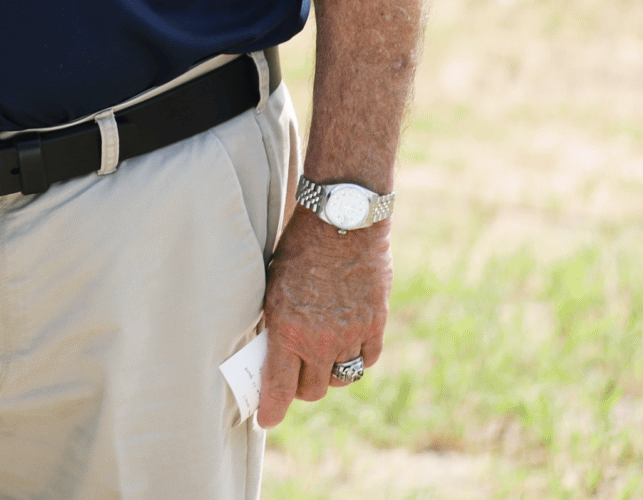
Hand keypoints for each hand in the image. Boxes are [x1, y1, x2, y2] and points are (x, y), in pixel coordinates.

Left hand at [257, 211, 392, 426]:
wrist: (341, 223)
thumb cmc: (298, 248)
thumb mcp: (272, 285)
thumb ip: (275, 321)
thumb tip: (271, 349)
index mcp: (288, 330)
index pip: (279, 387)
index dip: (272, 410)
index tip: (266, 420)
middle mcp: (320, 341)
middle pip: (311, 389)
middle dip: (299, 388)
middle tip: (294, 375)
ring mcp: (351, 336)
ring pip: (340, 379)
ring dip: (328, 374)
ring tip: (320, 359)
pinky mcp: (376, 325)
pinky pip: (366, 360)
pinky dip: (356, 359)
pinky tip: (347, 347)